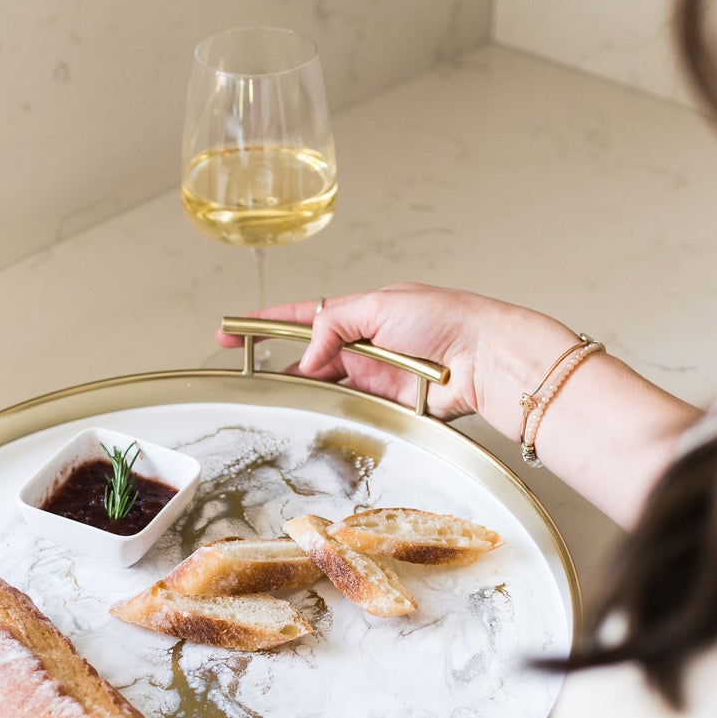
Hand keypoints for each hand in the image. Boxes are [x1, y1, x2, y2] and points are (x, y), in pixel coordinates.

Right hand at [215, 283, 578, 426]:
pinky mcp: (388, 403)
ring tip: (278, 396)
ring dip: (304, 389)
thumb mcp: (380, 305)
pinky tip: (316, 412)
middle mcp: (364, 343)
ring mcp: (374, 375)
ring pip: (325, 384)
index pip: (302, 316)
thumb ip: (335, 324)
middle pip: (309, 355)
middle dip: (279, 363)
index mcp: (361, 310)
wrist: (484, 357)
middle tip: (248, 374)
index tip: (232, 330)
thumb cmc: (446, 318)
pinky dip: (332, 409)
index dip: (265, 323)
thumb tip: (306, 354)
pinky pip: (350, 407)